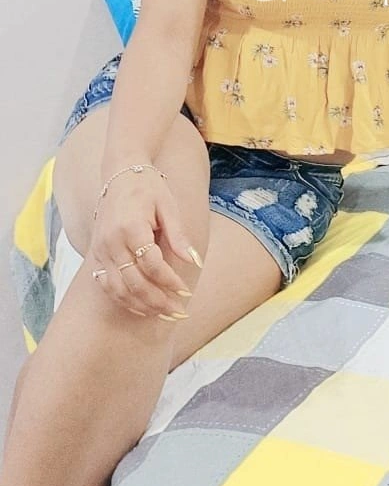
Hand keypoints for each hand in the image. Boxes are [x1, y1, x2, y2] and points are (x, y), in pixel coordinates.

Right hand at [90, 172, 200, 318]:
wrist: (120, 172)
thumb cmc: (148, 187)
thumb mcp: (168, 205)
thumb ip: (178, 235)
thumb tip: (194, 261)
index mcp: (131, 227)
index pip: (152, 265)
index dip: (170, 282)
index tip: (186, 292)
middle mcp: (111, 241)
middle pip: (134, 282)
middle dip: (158, 301)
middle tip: (179, 311)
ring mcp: (101, 250)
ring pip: (119, 289)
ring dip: (142, 305)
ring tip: (163, 314)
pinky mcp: (97, 254)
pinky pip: (107, 285)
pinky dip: (124, 299)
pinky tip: (142, 306)